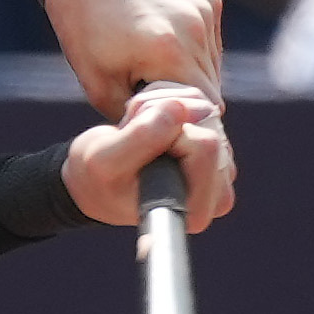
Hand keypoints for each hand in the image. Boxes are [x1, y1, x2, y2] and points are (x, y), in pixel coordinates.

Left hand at [38, 0, 224, 118]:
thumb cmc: (84, 26)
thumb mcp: (98, 84)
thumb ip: (137, 116)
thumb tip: (165, 137)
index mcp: (170, 52)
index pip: (205, 108)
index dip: (187, 121)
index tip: (164, 122)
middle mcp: (196, 28)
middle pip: (211, 87)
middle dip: (186, 98)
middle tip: (152, 92)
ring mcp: (204, 8)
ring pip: (212, 63)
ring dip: (190, 71)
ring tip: (153, 62)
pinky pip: (210, 38)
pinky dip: (192, 47)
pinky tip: (161, 38)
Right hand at [62, 79, 231, 230]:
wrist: (94, 181)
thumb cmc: (97, 179)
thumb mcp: (105, 160)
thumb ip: (143, 136)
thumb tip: (183, 108)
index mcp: (195, 210)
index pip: (205, 147)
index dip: (169, 135)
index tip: (141, 154)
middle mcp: (216, 195)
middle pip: (209, 122)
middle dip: (165, 116)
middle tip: (133, 136)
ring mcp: (219, 171)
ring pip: (202, 108)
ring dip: (162, 109)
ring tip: (138, 134)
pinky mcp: (214, 149)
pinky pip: (198, 103)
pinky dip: (168, 104)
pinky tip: (148, 125)